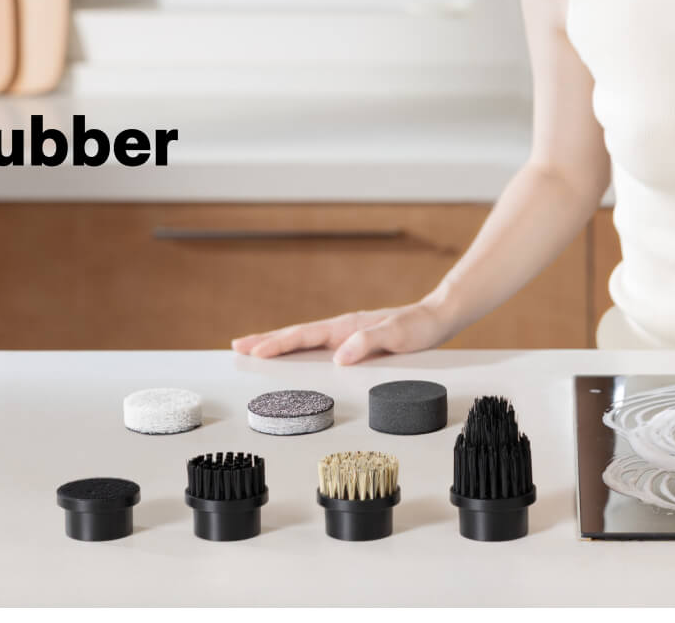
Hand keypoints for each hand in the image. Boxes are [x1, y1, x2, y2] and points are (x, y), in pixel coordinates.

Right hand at [229, 301, 456, 364]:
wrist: (437, 317)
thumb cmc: (419, 328)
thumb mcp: (397, 336)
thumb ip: (368, 343)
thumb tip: (339, 357)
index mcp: (347, 327)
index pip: (305, 336)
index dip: (278, 344)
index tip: (254, 351)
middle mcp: (342, 328)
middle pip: (296, 335)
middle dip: (266, 341)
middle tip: (237, 346)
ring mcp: (346, 333)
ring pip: (305, 338)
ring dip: (279, 343)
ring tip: (255, 350)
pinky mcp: (354, 340)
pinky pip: (318, 344)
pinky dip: (299, 347)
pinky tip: (295, 354)